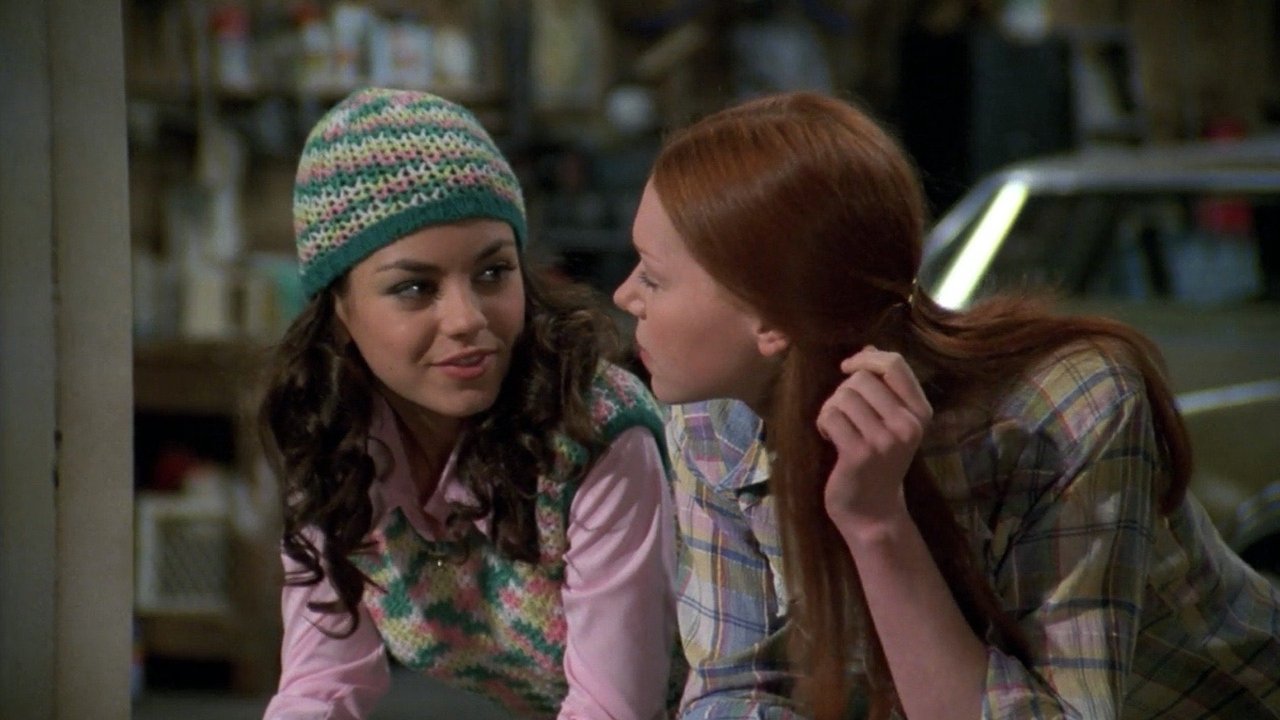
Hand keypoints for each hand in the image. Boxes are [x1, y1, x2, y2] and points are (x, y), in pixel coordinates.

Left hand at [816, 346, 932, 532]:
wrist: (873, 511)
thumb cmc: (878, 461)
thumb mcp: (891, 422)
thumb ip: (884, 387)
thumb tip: (869, 349)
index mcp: (920, 412)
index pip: (894, 364)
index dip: (866, 359)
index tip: (849, 368)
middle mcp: (907, 425)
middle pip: (861, 378)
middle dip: (844, 391)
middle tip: (845, 416)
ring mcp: (884, 441)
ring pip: (843, 396)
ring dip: (831, 409)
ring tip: (838, 429)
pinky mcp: (859, 454)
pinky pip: (831, 416)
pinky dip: (823, 423)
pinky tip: (830, 439)